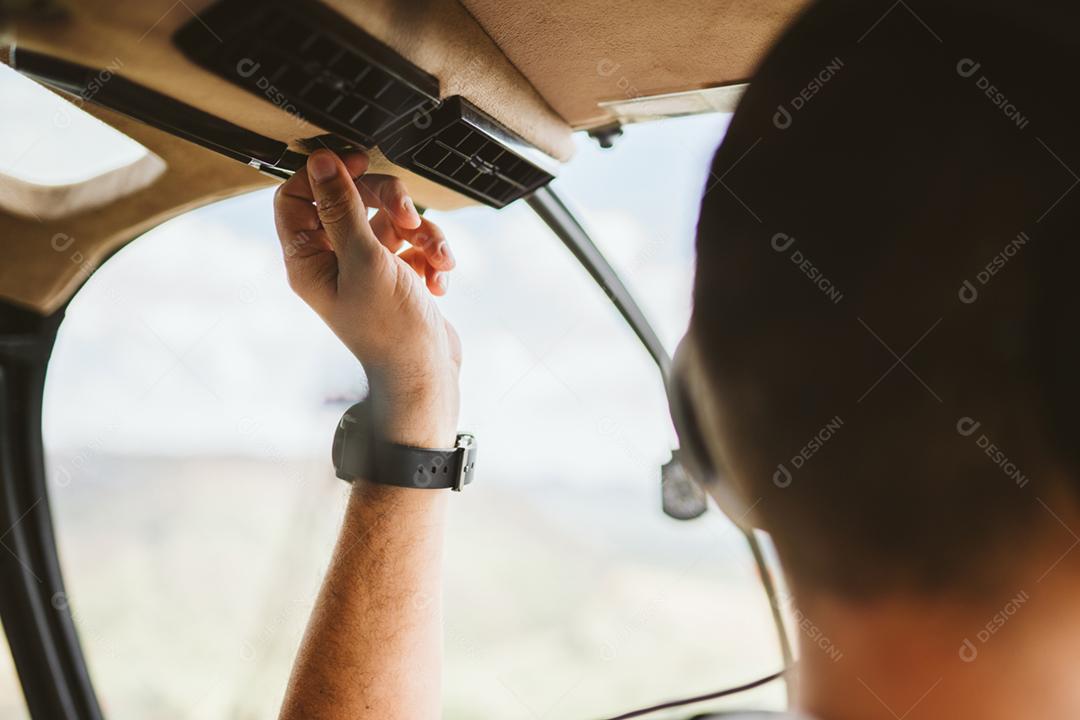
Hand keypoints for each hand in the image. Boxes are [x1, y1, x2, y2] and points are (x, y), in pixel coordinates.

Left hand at [273, 149, 460, 447]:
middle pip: (351, 199)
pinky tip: (439, 280)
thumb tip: (320, 161)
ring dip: (422, 233)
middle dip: (387, 201)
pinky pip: (413, 244)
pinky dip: (431, 256)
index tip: (357, 161)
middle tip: (408, 215)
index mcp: (309, 260)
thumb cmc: (391, 331)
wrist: (427, 375)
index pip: (297, 197)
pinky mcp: (398, 276)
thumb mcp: (365, 260)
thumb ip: (342, 208)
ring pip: (390, 220)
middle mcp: (334, 262)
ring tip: (436, 258)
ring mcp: (367, 269)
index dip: (325, 174)